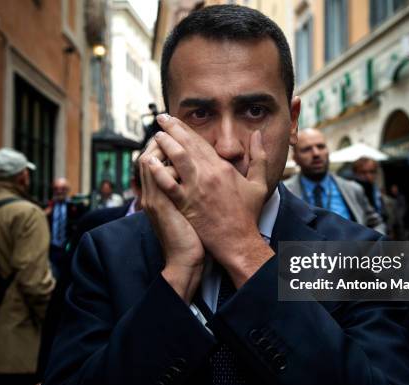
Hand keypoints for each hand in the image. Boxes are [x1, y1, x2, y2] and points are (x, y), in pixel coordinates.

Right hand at [139, 140, 204, 301]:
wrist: (186, 261)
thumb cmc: (191, 238)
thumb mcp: (185, 210)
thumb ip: (187, 191)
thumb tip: (198, 172)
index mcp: (161, 192)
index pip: (159, 158)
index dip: (167, 142)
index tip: (178, 128)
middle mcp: (154, 193)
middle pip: (151, 154)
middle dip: (161, 135)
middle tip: (167, 118)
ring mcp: (154, 198)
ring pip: (149, 161)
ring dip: (159, 144)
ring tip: (168, 128)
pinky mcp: (160, 205)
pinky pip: (157, 176)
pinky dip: (162, 162)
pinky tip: (173, 152)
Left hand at [150, 114, 273, 285]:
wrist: (238, 242)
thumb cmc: (248, 215)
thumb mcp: (259, 184)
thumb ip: (259, 157)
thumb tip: (258, 134)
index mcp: (223, 168)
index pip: (201, 142)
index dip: (186, 129)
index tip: (175, 121)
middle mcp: (208, 174)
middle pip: (187, 144)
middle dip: (172, 128)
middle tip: (161, 118)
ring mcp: (196, 189)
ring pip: (177, 158)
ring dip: (165, 144)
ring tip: (156, 135)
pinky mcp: (186, 204)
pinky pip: (169, 184)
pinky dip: (158, 172)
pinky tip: (149, 162)